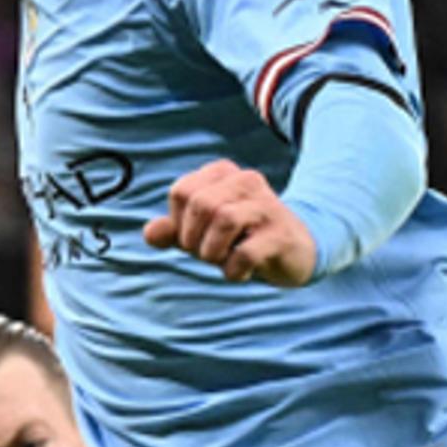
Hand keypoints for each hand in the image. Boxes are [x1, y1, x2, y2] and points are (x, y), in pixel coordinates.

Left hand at [144, 160, 318, 284]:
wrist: (297, 252)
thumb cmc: (242, 239)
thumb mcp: (203, 234)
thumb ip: (174, 231)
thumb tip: (150, 233)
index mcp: (223, 174)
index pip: (181, 192)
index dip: (178, 223)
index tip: (194, 239)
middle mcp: (246, 181)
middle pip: (201, 205)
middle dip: (194, 239)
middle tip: (208, 254)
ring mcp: (266, 207)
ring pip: (224, 219)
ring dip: (213, 252)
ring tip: (222, 261)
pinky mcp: (280, 235)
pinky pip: (245, 252)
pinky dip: (234, 270)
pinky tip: (241, 272)